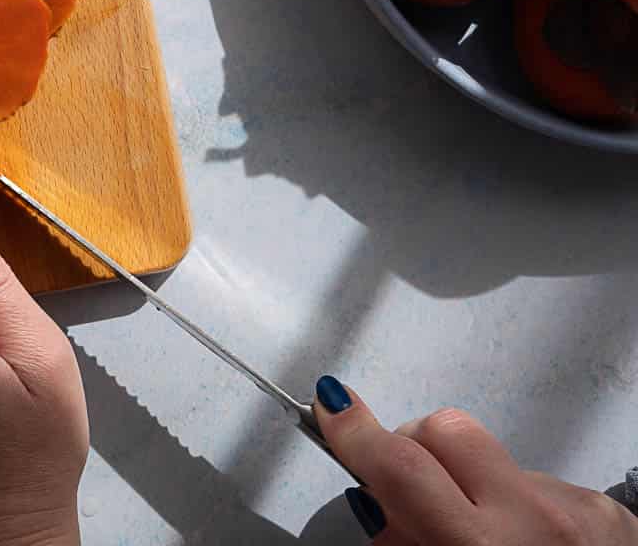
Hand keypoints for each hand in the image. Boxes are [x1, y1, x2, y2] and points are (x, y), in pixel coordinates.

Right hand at [314, 378, 637, 543]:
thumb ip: (401, 545)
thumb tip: (376, 499)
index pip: (400, 466)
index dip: (356, 432)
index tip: (333, 409)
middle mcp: (533, 520)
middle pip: (443, 430)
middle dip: (413, 445)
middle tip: (410, 488)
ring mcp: (577, 509)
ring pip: (493, 457)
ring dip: (474, 485)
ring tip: (488, 539)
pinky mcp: (607, 509)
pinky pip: (540, 481)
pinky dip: (522, 507)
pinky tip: (531, 545)